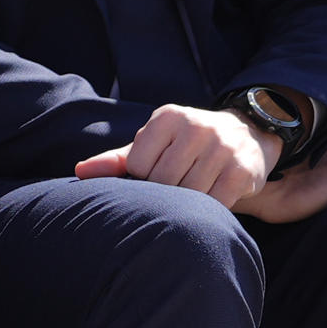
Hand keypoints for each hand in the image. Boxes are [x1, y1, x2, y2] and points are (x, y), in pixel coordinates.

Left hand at [75, 104, 280, 208]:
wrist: (247, 135)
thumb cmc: (186, 144)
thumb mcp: (154, 144)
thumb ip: (118, 159)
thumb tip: (79, 171)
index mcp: (167, 117)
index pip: (137, 165)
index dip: (142, 180)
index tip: (154, 177)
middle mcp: (195, 127)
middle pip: (162, 181)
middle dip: (164, 194)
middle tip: (174, 192)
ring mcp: (221, 148)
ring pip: (188, 194)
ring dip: (187, 204)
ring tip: (191, 197)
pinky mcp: (242, 171)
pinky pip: (216, 203)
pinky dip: (208, 209)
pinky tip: (210, 202)